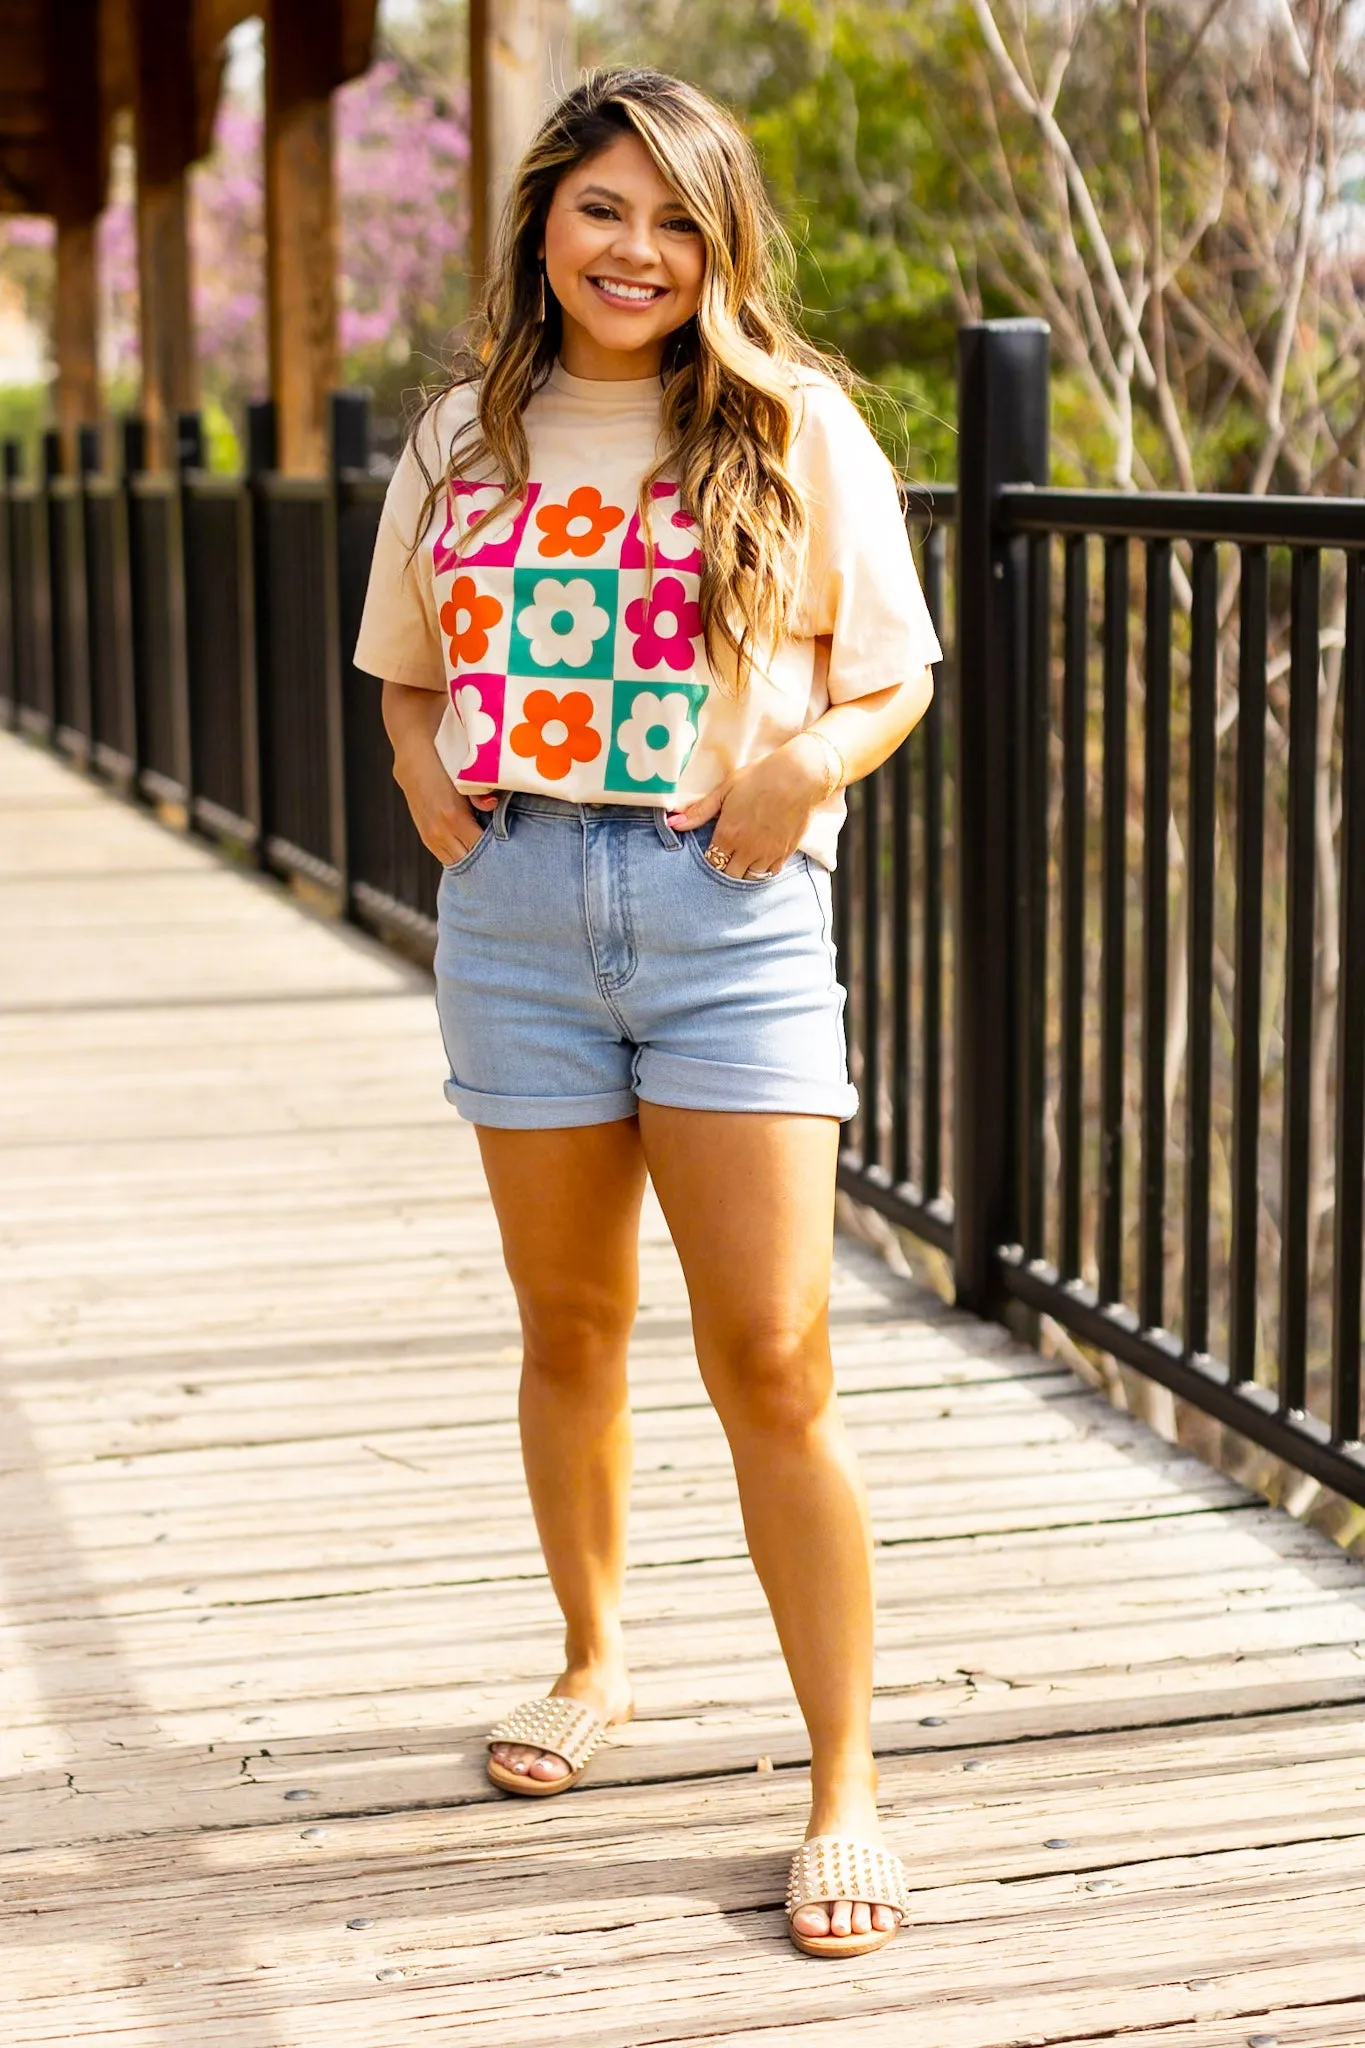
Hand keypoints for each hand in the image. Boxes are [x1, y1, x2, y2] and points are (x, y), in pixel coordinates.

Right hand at [392, 737, 496, 865]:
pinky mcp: (426, 839)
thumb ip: (480, 796)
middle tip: (504, 858)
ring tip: (488, 858)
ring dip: (472, 862)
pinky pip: (446, 858)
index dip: (496, 851)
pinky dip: (460, 858)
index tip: (510, 852)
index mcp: (454, 818)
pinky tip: (471, 852)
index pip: (480, 848)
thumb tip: (493, 805)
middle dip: (486, 861)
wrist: (415, 762)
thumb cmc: (444, 767)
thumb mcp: (465, 779)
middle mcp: (441, 832)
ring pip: (457, 864)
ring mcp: (431, 838)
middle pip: (470, 861)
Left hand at [665, 732, 833, 876]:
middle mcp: (746, 849)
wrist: (800, 776)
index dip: (710, 857)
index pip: (711, 862)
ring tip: (742, 859)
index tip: (713, 849)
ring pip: (749, 878)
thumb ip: (700, 810)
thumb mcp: (726, 789)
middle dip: (724, 867)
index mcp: (728, 834)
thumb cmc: (760, 777)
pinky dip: (763, 870)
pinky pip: (770, 873)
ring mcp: (767, 853)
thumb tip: (673, 822)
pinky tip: (760, 858)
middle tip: (726, 856)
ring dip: (743, 871)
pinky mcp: (785, 853)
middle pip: (728, 874)